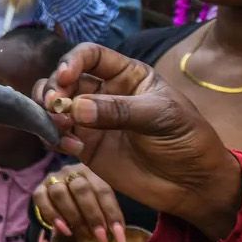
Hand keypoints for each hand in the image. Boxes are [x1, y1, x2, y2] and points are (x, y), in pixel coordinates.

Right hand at [33, 164, 126, 241]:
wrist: (70, 196)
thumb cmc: (93, 202)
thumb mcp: (106, 201)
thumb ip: (112, 211)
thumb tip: (121, 234)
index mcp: (93, 171)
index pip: (103, 190)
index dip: (112, 214)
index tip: (119, 238)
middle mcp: (72, 171)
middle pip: (81, 190)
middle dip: (92, 216)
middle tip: (101, 238)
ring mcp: (54, 178)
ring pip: (60, 193)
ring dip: (73, 217)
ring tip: (83, 236)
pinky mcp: (40, 188)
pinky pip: (40, 199)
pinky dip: (52, 215)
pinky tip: (64, 230)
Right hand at [37, 44, 241, 240]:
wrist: (193, 185)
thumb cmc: (187, 141)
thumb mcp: (161, 118)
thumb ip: (119, 110)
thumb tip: (76, 107)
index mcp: (126, 75)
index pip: (90, 56)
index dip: (72, 61)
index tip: (64, 78)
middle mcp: (104, 92)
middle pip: (64, 79)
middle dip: (53, 89)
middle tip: (54, 106)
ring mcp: (91, 119)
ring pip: (53, 104)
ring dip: (48, 112)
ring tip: (61, 127)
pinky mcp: (84, 145)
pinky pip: (57, 134)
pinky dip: (54, 137)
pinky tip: (72, 149)